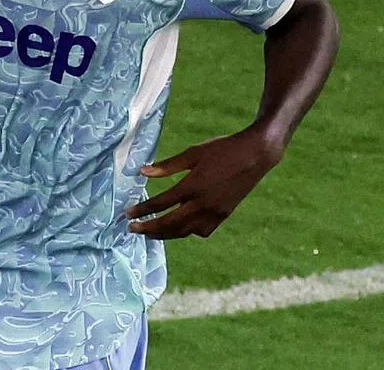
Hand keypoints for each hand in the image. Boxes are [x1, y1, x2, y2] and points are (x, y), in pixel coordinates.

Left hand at [125, 126, 284, 239]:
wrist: (256, 155)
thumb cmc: (222, 149)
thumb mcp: (193, 152)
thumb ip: (167, 165)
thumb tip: (142, 172)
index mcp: (193, 186)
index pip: (161, 204)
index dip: (142, 210)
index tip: (127, 214)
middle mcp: (203, 204)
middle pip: (170, 224)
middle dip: (148, 228)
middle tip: (132, 229)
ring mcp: (215, 212)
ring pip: (184, 231)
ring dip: (164, 234)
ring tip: (149, 233)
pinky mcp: (223, 215)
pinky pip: (200, 231)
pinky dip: (186, 232)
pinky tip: (178, 229)